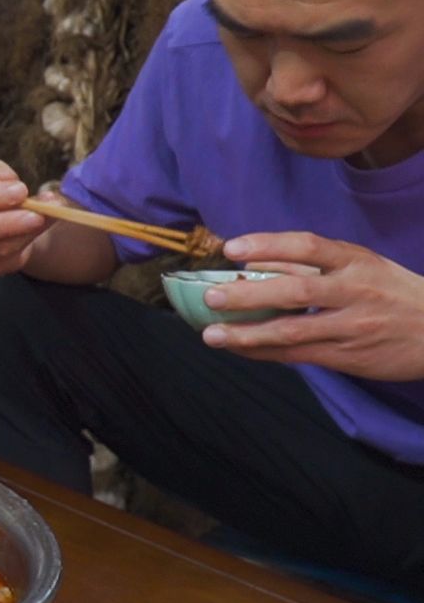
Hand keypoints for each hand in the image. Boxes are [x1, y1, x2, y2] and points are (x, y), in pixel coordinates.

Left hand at [201, 232, 423, 380]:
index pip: (308, 247)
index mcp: (356, 262)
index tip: (232, 248)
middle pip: (296, 291)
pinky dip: (264, 352)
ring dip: (247, 334)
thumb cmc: (392, 293)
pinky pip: (297, 355)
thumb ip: (309, 265)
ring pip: (292, 331)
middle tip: (210, 296)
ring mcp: (351, 328)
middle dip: (249, 295)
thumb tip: (253, 264)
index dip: (268, 245)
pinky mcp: (347, 358)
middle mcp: (354, 292)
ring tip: (211, 334)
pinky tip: (238, 349)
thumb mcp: (361, 266)